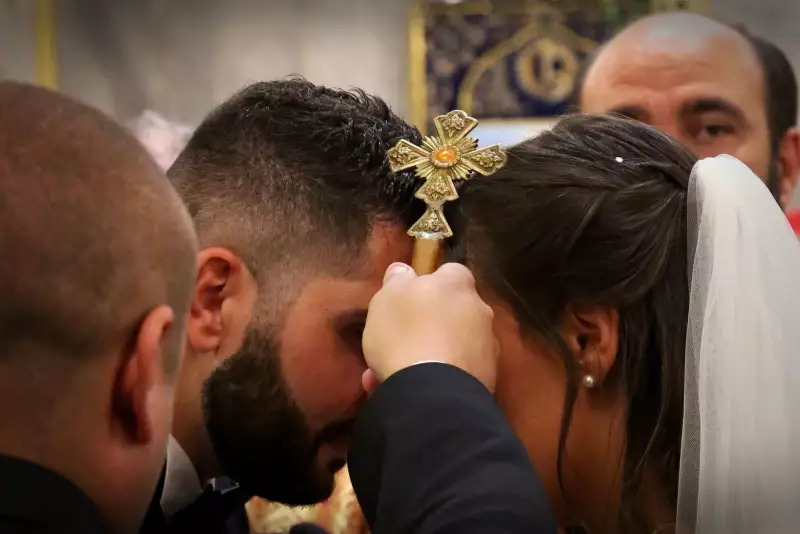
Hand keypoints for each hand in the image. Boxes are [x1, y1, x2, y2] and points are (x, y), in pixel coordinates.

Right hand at [362, 262, 497, 392]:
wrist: (432, 393)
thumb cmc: (406, 334)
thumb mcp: (387, 299)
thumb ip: (397, 281)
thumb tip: (403, 270)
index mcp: (457, 285)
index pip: (451, 272)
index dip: (432, 283)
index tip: (412, 297)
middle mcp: (480, 311)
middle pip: (455, 310)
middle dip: (433, 322)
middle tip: (402, 338)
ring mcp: (487, 347)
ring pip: (453, 345)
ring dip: (431, 353)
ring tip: (396, 372)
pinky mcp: (486, 379)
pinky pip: (456, 371)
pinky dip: (438, 377)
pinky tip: (410, 390)